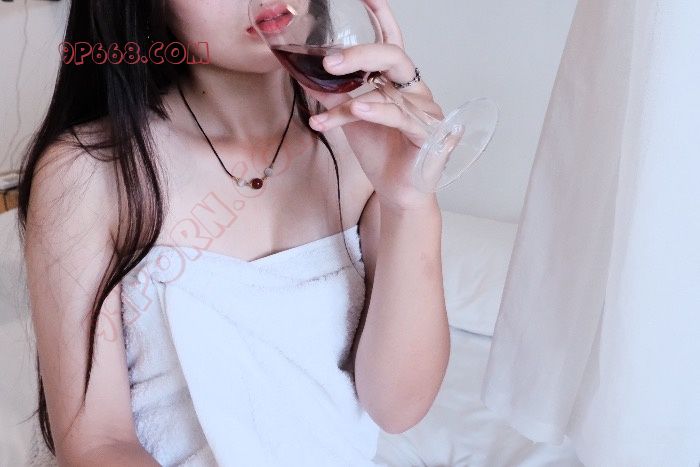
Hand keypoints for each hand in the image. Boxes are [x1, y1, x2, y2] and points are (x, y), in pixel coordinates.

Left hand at [303, 0, 444, 210]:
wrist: (397, 191)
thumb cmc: (381, 152)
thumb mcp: (350, 119)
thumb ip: (334, 95)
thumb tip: (306, 75)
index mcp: (397, 81)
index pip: (390, 41)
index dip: (381, 16)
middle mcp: (414, 90)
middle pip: (394, 57)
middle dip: (360, 54)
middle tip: (330, 62)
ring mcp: (425, 110)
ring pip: (386, 94)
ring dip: (350, 103)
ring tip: (323, 110)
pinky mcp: (429, 133)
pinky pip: (400, 117)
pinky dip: (376, 113)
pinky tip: (358, 111)